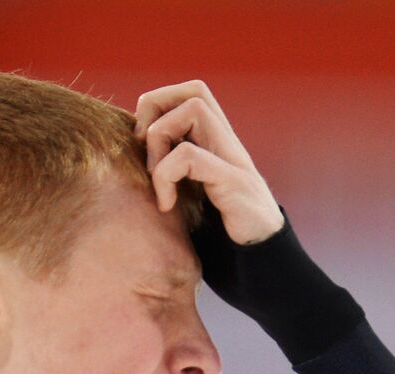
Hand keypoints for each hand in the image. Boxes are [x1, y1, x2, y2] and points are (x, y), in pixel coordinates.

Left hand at [133, 79, 284, 245]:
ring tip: (157, 181)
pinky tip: (167, 205)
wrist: (264, 263)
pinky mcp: (234, 183)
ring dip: (160, 141)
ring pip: (193, 110)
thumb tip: (130, 169)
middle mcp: (226, 145)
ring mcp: (233, 160)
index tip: (143, 146)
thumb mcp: (190, 198)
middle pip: (194, 90)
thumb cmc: (222, 235)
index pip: (189, 94)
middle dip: (155, 110)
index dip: (157, 106)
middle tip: (146, 153)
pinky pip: (190, 157)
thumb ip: (171, 177)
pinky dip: (166, 177)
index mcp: (215, 145)